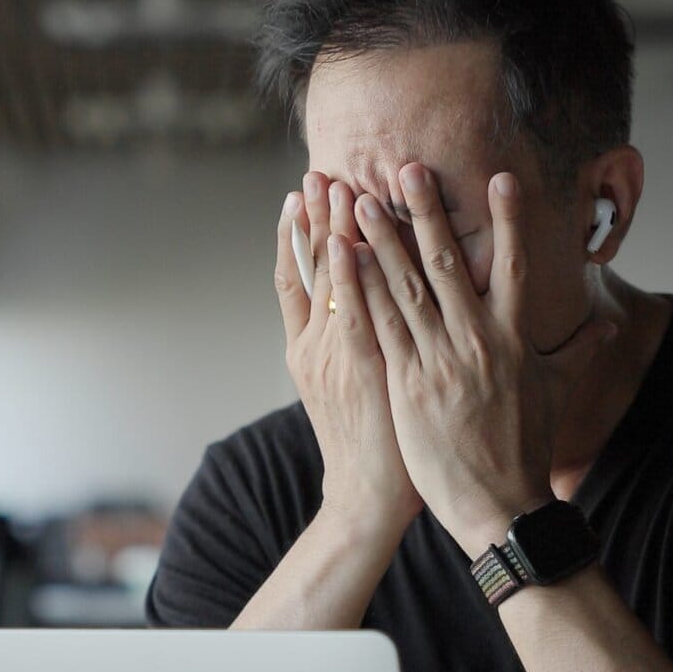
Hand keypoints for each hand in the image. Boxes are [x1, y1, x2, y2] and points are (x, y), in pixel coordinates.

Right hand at [276, 172, 422, 533]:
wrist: (367, 499)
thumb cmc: (376, 448)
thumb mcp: (355, 390)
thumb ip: (357, 348)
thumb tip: (370, 315)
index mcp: (309, 350)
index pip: (298, 279)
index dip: (296, 236)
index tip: (297, 194)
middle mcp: (313, 346)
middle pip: (309, 269)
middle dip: (312, 218)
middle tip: (313, 172)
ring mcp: (331, 355)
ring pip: (328, 281)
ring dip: (329, 229)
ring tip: (330, 185)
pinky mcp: (357, 368)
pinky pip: (352, 311)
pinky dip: (347, 275)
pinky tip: (350, 241)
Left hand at [350, 165, 614, 550]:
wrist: (500, 506)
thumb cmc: (526, 449)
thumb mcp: (557, 393)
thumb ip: (579, 351)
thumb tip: (611, 322)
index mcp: (517, 339)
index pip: (516, 265)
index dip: (509, 219)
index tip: (501, 178)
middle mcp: (479, 342)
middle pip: (449, 264)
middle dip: (425, 213)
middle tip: (406, 168)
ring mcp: (441, 362)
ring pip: (406, 288)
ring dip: (379, 240)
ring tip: (356, 200)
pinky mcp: (408, 384)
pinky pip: (381, 326)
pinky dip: (362, 290)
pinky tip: (344, 260)